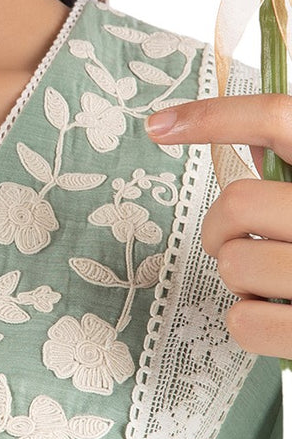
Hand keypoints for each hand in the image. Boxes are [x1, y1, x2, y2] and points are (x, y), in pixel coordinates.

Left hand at [145, 94, 291, 356]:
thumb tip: (254, 142)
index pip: (277, 118)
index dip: (212, 116)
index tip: (158, 126)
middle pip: (238, 202)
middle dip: (220, 227)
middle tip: (235, 243)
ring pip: (235, 265)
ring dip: (240, 278)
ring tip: (273, 283)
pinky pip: (244, 322)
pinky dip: (249, 321)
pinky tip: (279, 316)